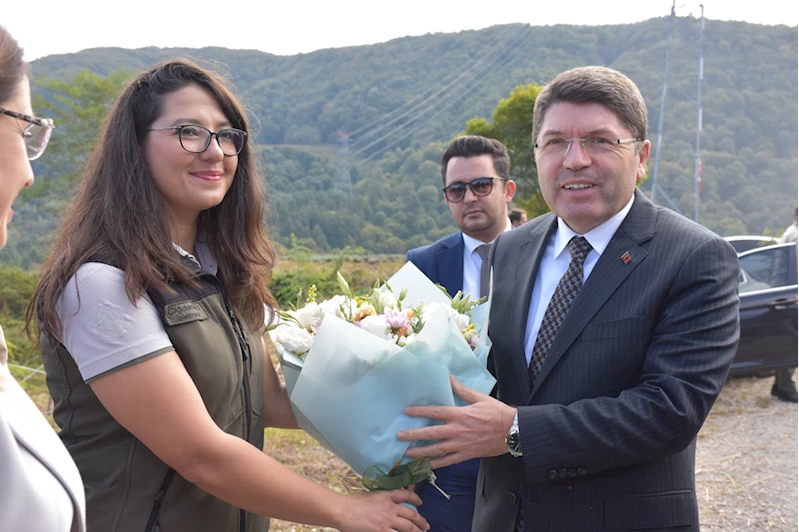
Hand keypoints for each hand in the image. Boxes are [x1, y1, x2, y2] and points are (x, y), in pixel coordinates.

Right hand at [337, 489, 428, 531]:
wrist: (343, 510)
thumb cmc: (352, 503)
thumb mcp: (371, 495)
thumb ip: (382, 498)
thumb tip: (389, 502)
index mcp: (386, 495)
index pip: (405, 494)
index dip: (415, 497)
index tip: (420, 502)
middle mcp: (390, 507)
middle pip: (411, 514)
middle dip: (421, 520)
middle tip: (426, 525)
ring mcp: (387, 520)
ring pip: (408, 527)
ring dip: (417, 531)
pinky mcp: (382, 531)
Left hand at [397, 376, 515, 467]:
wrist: (513, 431)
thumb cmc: (497, 413)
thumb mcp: (480, 398)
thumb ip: (462, 390)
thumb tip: (450, 378)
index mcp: (460, 414)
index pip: (436, 412)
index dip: (420, 411)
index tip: (407, 412)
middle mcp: (458, 430)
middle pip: (432, 433)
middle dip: (414, 435)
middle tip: (400, 436)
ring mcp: (461, 444)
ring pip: (437, 450)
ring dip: (421, 452)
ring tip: (407, 454)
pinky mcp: (467, 455)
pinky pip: (448, 461)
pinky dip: (436, 465)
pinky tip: (426, 466)